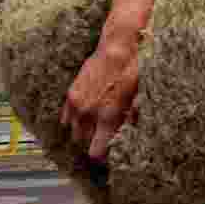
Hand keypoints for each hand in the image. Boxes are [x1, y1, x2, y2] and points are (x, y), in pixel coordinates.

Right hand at [59, 39, 139, 162]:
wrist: (117, 49)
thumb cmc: (132, 72)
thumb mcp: (139, 97)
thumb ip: (133, 118)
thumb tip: (131, 131)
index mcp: (108, 117)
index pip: (96, 151)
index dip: (102, 154)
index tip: (106, 153)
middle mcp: (90, 114)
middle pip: (83, 142)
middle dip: (92, 141)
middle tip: (102, 136)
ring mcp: (77, 104)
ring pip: (73, 131)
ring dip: (82, 131)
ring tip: (94, 125)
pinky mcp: (71, 94)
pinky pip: (66, 117)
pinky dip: (73, 119)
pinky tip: (84, 115)